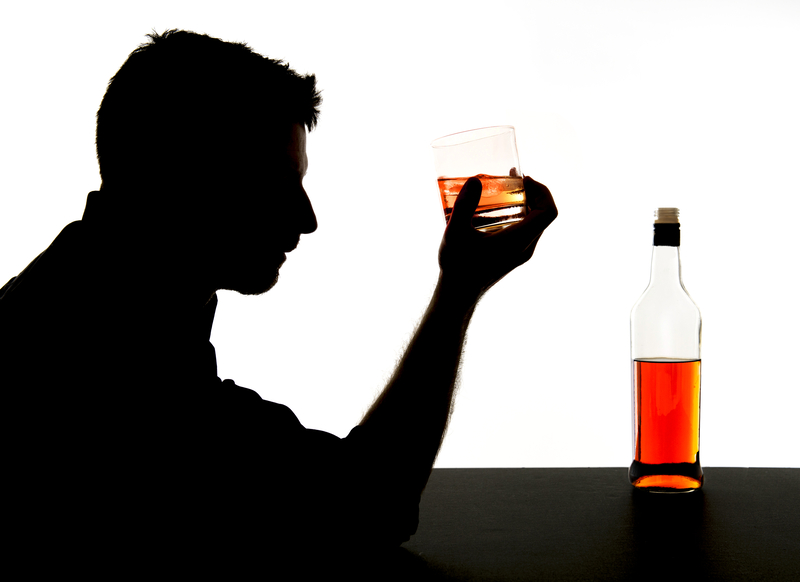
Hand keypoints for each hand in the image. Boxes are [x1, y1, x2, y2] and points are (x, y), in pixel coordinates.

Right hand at [438, 176, 556, 303]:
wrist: (457, 295)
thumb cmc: (457, 267)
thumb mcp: (455, 233)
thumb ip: (464, 206)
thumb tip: (475, 180)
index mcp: (518, 241)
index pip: (548, 212)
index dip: (542, 190)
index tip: (522, 179)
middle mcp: (525, 248)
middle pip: (543, 215)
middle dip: (531, 193)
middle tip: (511, 180)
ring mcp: (521, 254)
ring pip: (535, 223)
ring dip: (525, 204)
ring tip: (503, 193)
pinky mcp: (513, 257)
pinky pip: (526, 231)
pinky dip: (518, 216)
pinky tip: (495, 212)